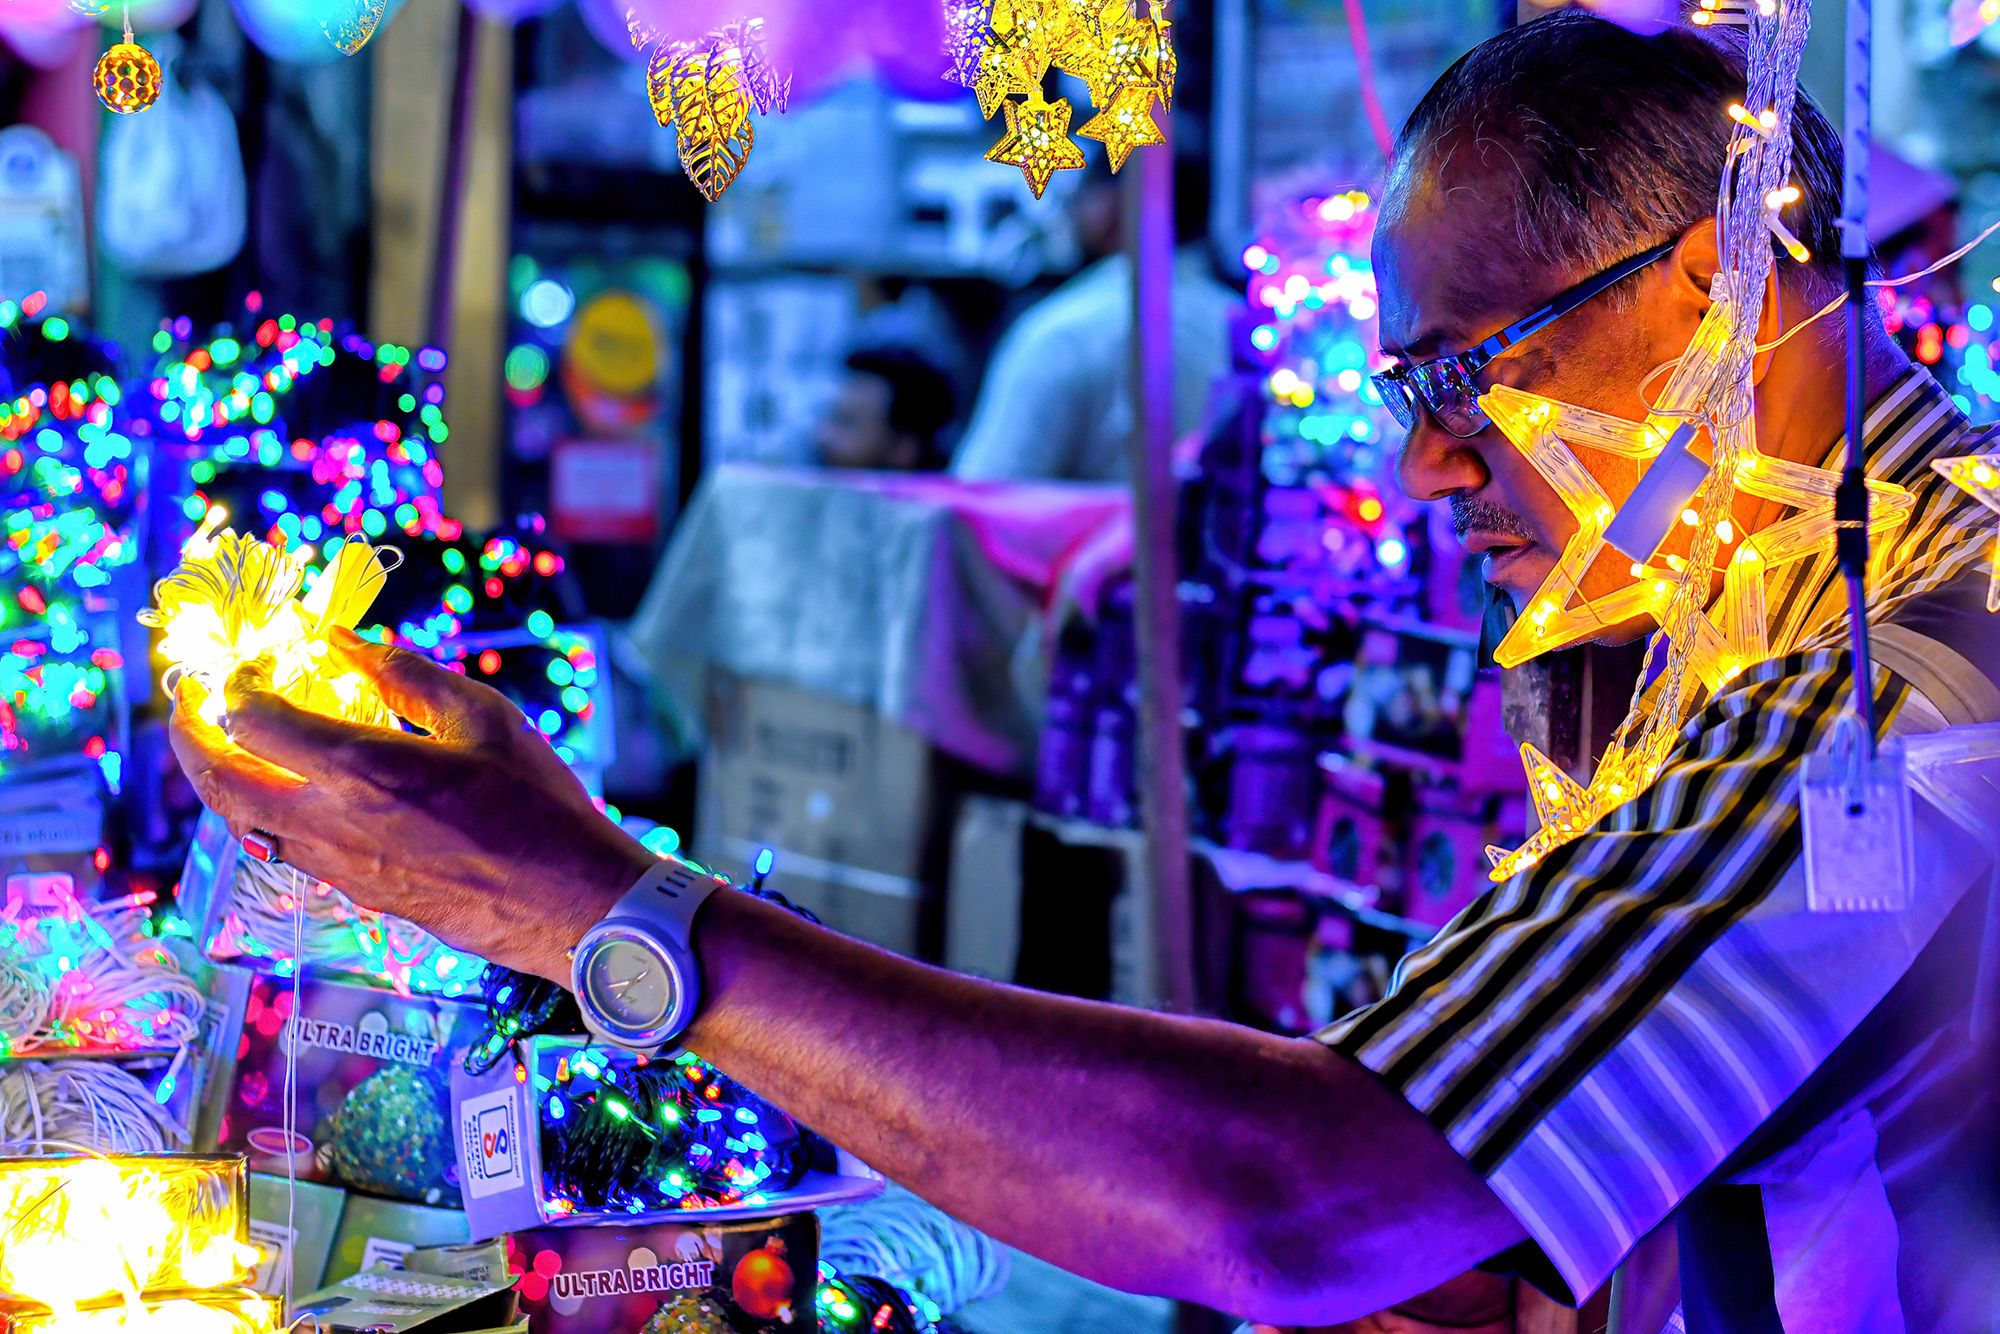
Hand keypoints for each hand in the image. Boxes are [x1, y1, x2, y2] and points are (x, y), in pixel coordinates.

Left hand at [169, 628, 654, 982]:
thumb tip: (346, 642)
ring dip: (222, 778)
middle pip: (220, 781)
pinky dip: (265, 811)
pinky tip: (293, 790)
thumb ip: (407, 675)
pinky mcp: (357, 893)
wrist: (568, 902)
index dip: (235, 683)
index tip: (247, 661)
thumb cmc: (538, 806)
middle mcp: (334, 822)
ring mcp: (340, 866)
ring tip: (230, 743)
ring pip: (243, 822)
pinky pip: (285, 847)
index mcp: (365, 769)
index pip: (254, 720)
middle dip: (190, 736)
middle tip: (190, 703)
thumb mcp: (485, 719)